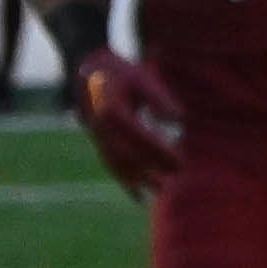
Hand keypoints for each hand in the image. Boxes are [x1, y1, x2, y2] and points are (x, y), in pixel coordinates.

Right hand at [71, 49, 186, 199]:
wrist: (87, 69)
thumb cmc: (120, 73)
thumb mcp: (142, 78)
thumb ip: (160, 99)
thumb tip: (179, 120)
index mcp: (111, 110)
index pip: (139, 137)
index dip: (159, 151)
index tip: (180, 161)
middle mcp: (100, 127)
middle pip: (128, 155)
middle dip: (152, 168)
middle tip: (177, 175)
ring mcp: (96, 137)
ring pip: (117, 164)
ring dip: (139, 180)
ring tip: (161, 190)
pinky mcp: (97, 142)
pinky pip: (111, 165)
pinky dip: (125, 182)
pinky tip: (139, 198)